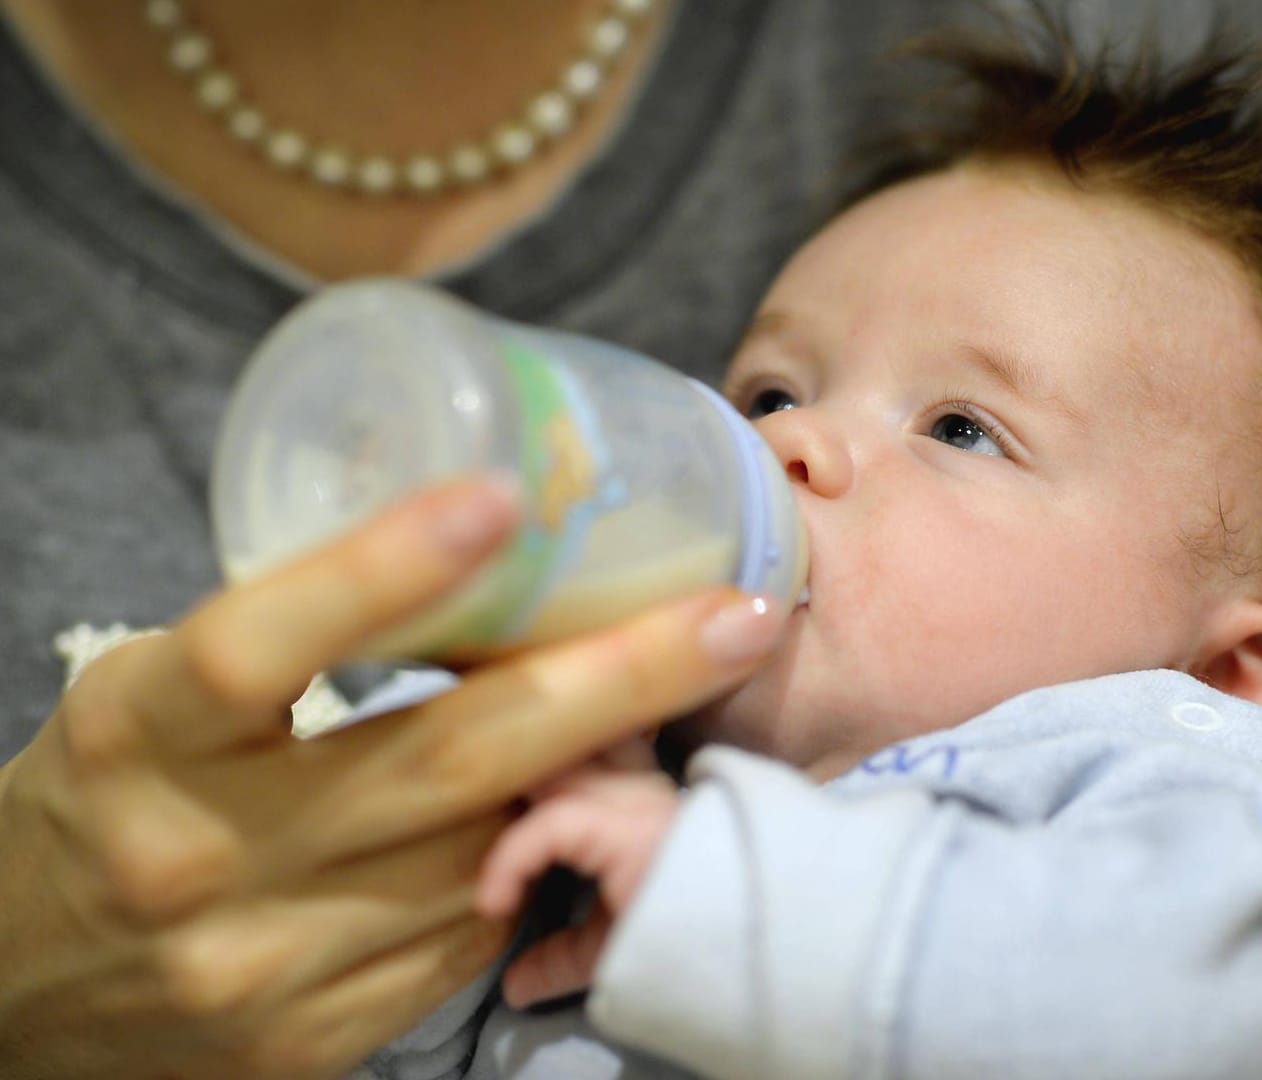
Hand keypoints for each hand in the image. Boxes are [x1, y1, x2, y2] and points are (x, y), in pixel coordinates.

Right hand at [0, 478, 783, 1079]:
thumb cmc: (106, 799)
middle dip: (616, 681)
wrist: (13, 993)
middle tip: (735, 613)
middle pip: (444, 759)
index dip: (381, 571)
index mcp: (134, 735)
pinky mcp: (314, 1040)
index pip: (260, 645)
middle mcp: (199, 855)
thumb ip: (288, 642)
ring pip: (488, 848)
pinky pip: (470, 932)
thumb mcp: (151, 699)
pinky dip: (538, 856)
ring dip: (601, 771)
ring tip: (688, 690)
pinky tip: (593, 801)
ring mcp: (264, 965)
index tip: (501, 499)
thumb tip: (478, 555)